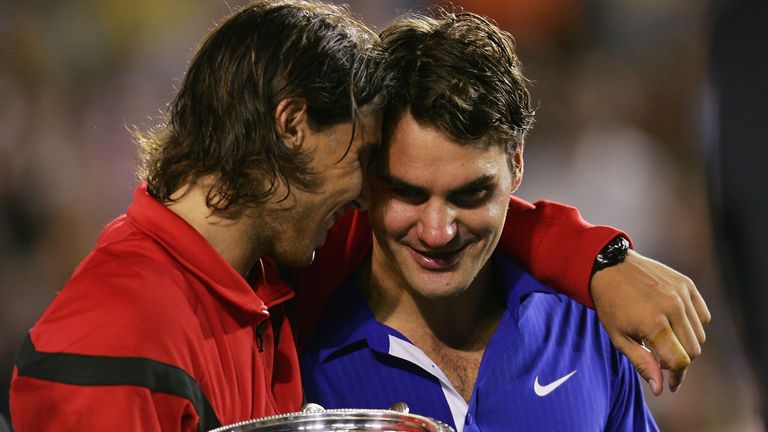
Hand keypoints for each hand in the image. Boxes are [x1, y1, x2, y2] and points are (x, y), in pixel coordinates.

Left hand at [590, 250, 710, 394]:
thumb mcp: (619, 337)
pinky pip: (703, 316)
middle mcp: (673, 308)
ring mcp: (682, 294)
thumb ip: (642, 363)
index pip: (680, 361)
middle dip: (680, 360)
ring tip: (664, 338)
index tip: (669, 383)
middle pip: (694, 350)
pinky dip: (694, 324)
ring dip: (686, 343)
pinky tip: (674, 322)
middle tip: (661, 358)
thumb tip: (660, 388)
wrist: (609, 266)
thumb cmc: (611, 304)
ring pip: (700, 335)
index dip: (676, 376)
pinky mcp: (687, 284)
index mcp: (654, 324)